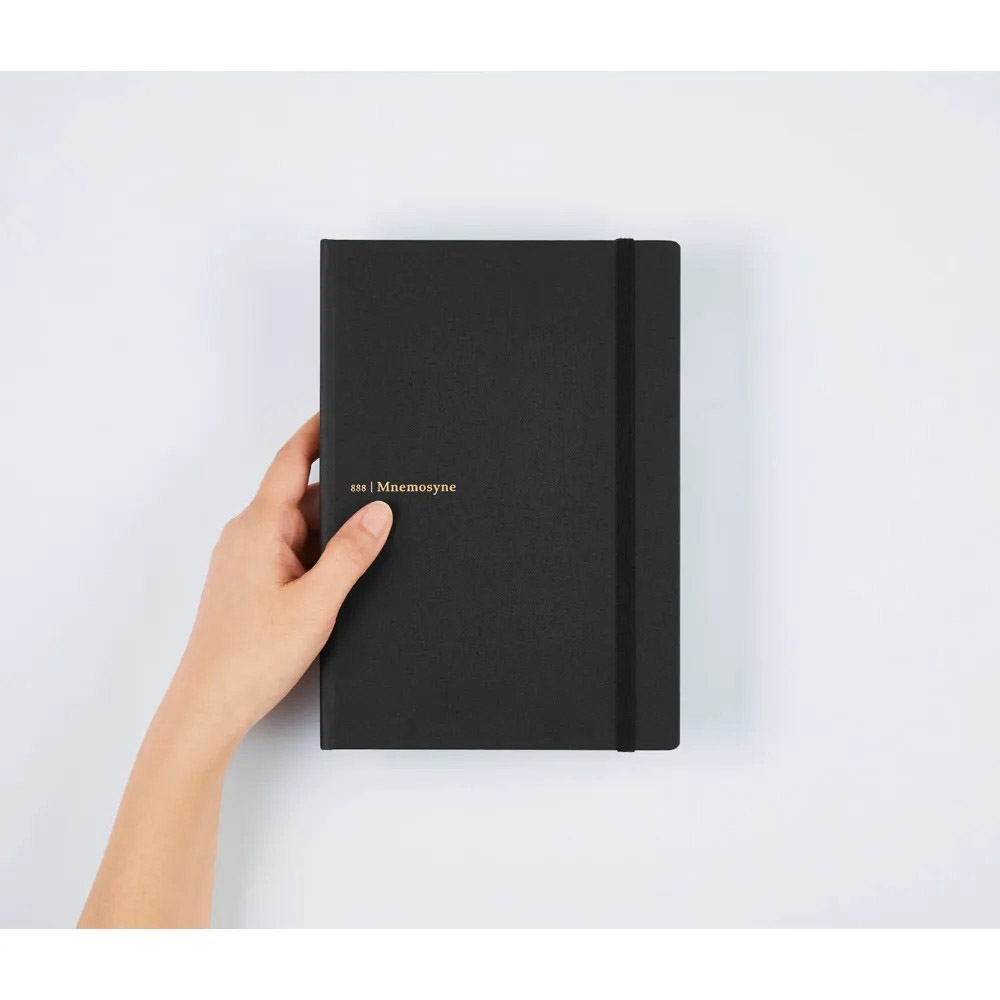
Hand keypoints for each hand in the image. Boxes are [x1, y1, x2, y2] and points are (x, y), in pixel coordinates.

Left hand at [160, 413, 391, 757]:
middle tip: (386, 492)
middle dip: (342, 494)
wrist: (209, 707)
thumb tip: (380, 510)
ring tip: (372, 542)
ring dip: (332, 533)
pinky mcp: (252, 584)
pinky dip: (320, 555)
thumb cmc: (251, 657)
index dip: (316, 434)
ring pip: (300, 529)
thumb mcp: (317, 602)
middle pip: (302, 496)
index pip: (290, 462)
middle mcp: (249, 536)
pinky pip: (293, 553)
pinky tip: (345, 573)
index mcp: (258, 527)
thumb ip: (351, 553)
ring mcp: (248, 560)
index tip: (340, 411)